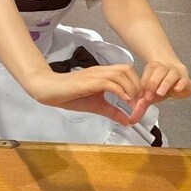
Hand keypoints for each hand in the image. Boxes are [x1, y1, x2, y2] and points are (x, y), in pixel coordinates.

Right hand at [26, 64, 141, 126]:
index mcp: (105, 74)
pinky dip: (120, 91)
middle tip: (139, 103)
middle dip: (137, 86)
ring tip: (133, 103)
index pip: (128, 72)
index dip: (137, 85)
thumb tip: (128, 121)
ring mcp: (96, 74)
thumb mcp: (97, 106)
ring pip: (121, 74)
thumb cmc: (71, 96)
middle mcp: (102, 71)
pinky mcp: (90, 81)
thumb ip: (113, 111)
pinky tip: (124, 101)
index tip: (140, 101)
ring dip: (131, 88)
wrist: (51, 91)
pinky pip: (110, 82)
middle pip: (128, 70)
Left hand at [129, 60, 190, 122]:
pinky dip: (181, 84)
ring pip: (171, 74)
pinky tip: (176, 89)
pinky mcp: (185, 80)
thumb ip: (140, 107)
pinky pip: (184, 80)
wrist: (178, 77)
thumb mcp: (150, 95)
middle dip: (153, 83)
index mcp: (153, 69)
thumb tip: (131, 120)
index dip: (144, 84)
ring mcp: (176, 73)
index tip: (143, 96)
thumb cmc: (161, 85)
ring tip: (160, 92)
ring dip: (165, 83)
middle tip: (150, 96)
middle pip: (159, 71)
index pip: (147, 73)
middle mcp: (164, 69)